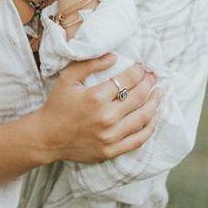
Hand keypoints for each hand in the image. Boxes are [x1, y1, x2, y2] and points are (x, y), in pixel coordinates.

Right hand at [36, 56, 162, 164]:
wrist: (47, 137)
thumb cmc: (57, 105)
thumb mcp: (68, 78)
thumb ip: (90, 64)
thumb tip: (114, 57)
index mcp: (96, 97)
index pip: (126, 80)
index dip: (138, 71)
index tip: (142, 66)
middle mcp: (106, 117)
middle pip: (138, 97)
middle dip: (149, 83)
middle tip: (153, 76)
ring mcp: (110, 136)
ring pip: (142, 118)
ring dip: (155, 103)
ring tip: (160, 93)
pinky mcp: (112, 151)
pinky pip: (138, 139)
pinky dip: (150, 127)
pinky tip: (154, 117)